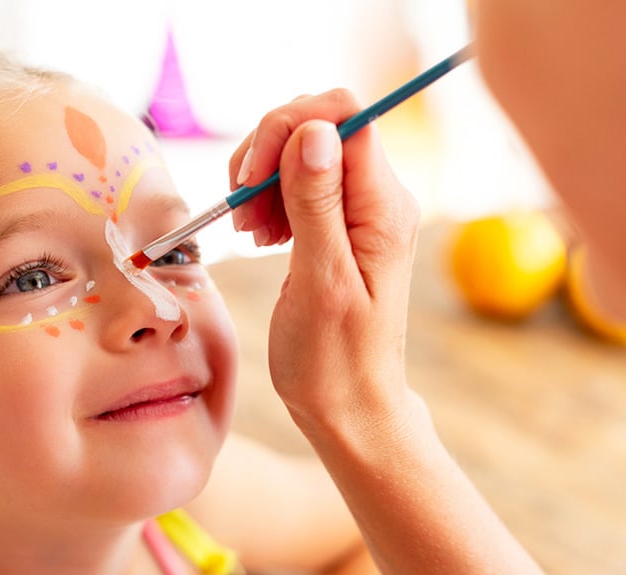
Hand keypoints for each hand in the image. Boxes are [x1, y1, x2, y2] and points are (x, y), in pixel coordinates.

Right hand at [228, 89, 421, 437]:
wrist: (349, 406)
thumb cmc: (335, 361)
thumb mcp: (322, 284)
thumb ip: (317, 205)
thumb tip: (314, 131)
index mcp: (383, 208)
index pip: (344, 117)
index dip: (290, 128)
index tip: (250, 178)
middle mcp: (377, 199)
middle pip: (319, 126)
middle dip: (268, 151)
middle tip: (242, 211)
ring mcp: (358, 211)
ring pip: (302, 150)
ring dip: (262, 178)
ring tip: (250, 231)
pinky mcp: (337, 226)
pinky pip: (298, 183)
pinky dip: (267, 198)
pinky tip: (260, 234)